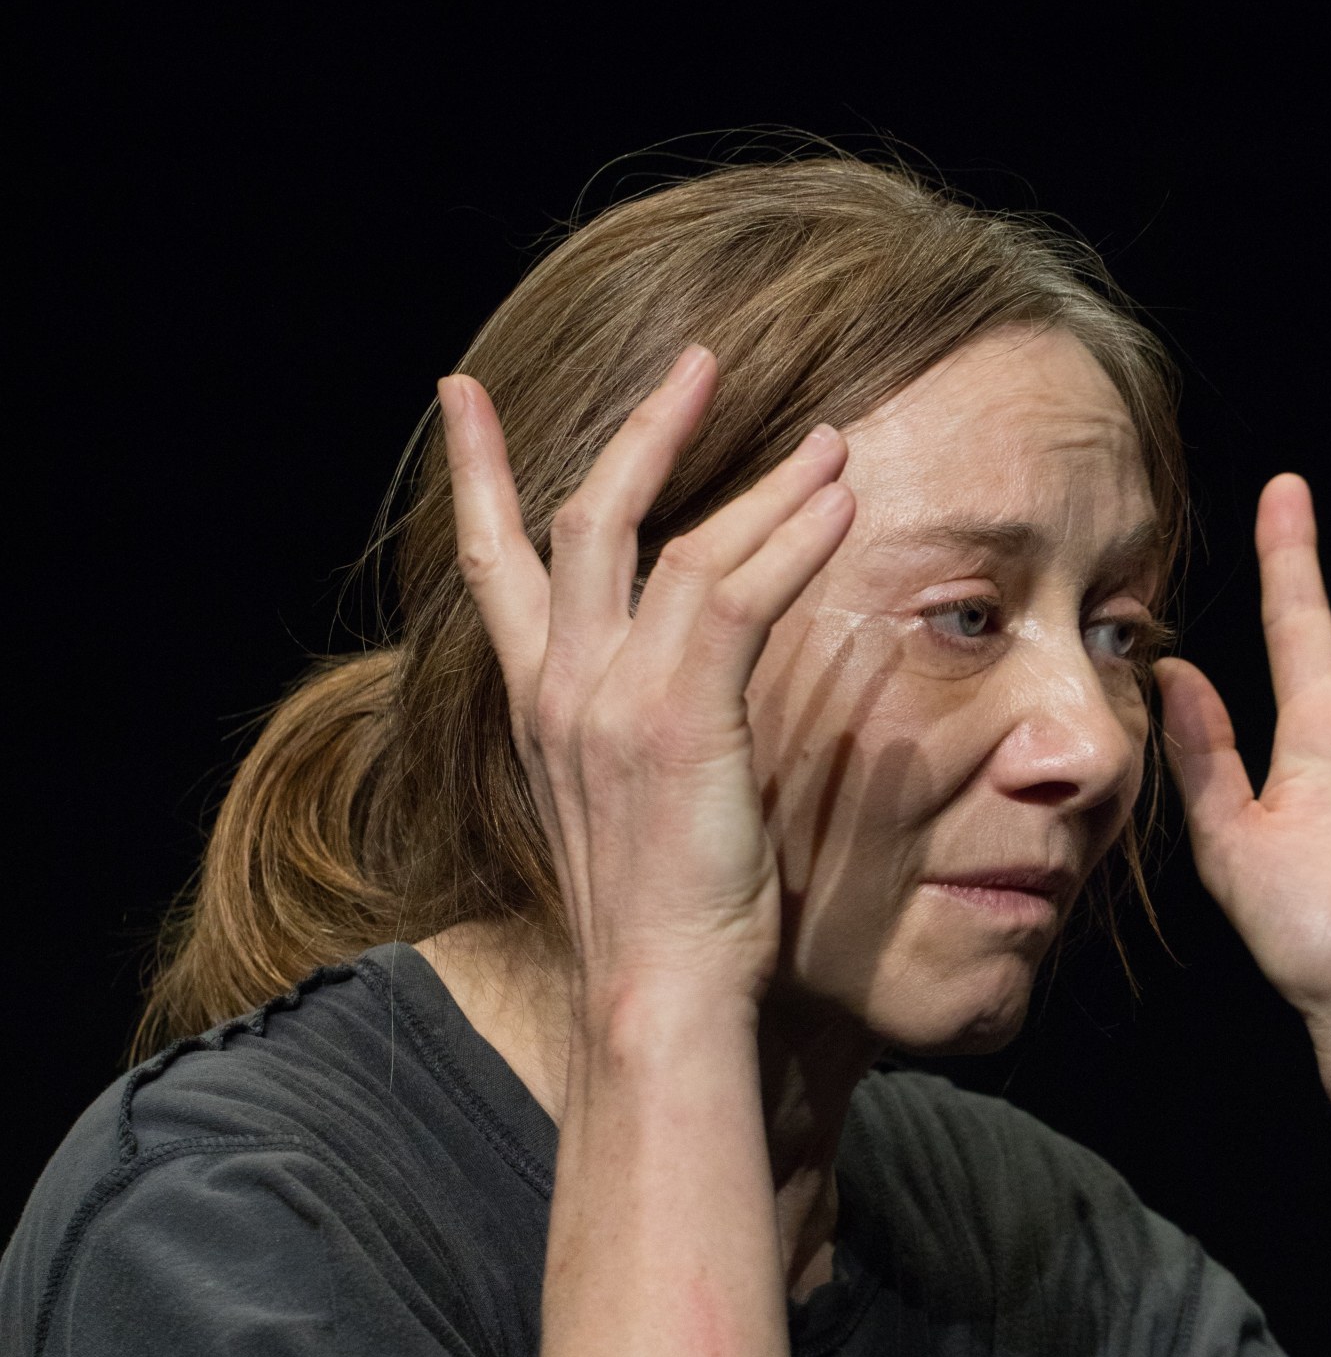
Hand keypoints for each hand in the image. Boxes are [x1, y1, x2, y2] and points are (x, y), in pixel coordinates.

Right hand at [439, 349, 854, 1011]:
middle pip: (581, 517)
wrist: (654, 994)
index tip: (462, 393)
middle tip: (696, 362)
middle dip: (643, 429)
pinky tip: (841, 506)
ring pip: (675, 541)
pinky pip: (736, 595)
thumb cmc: (661, 921)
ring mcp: (612, 699)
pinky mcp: (677, 717)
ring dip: (762, 483)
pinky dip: (792, 540)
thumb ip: (634, 732)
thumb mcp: (626, 808)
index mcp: (540, 706)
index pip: (490, 566)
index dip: (478, 474)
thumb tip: (687, 700)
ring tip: (830, 441)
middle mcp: (561, 688)